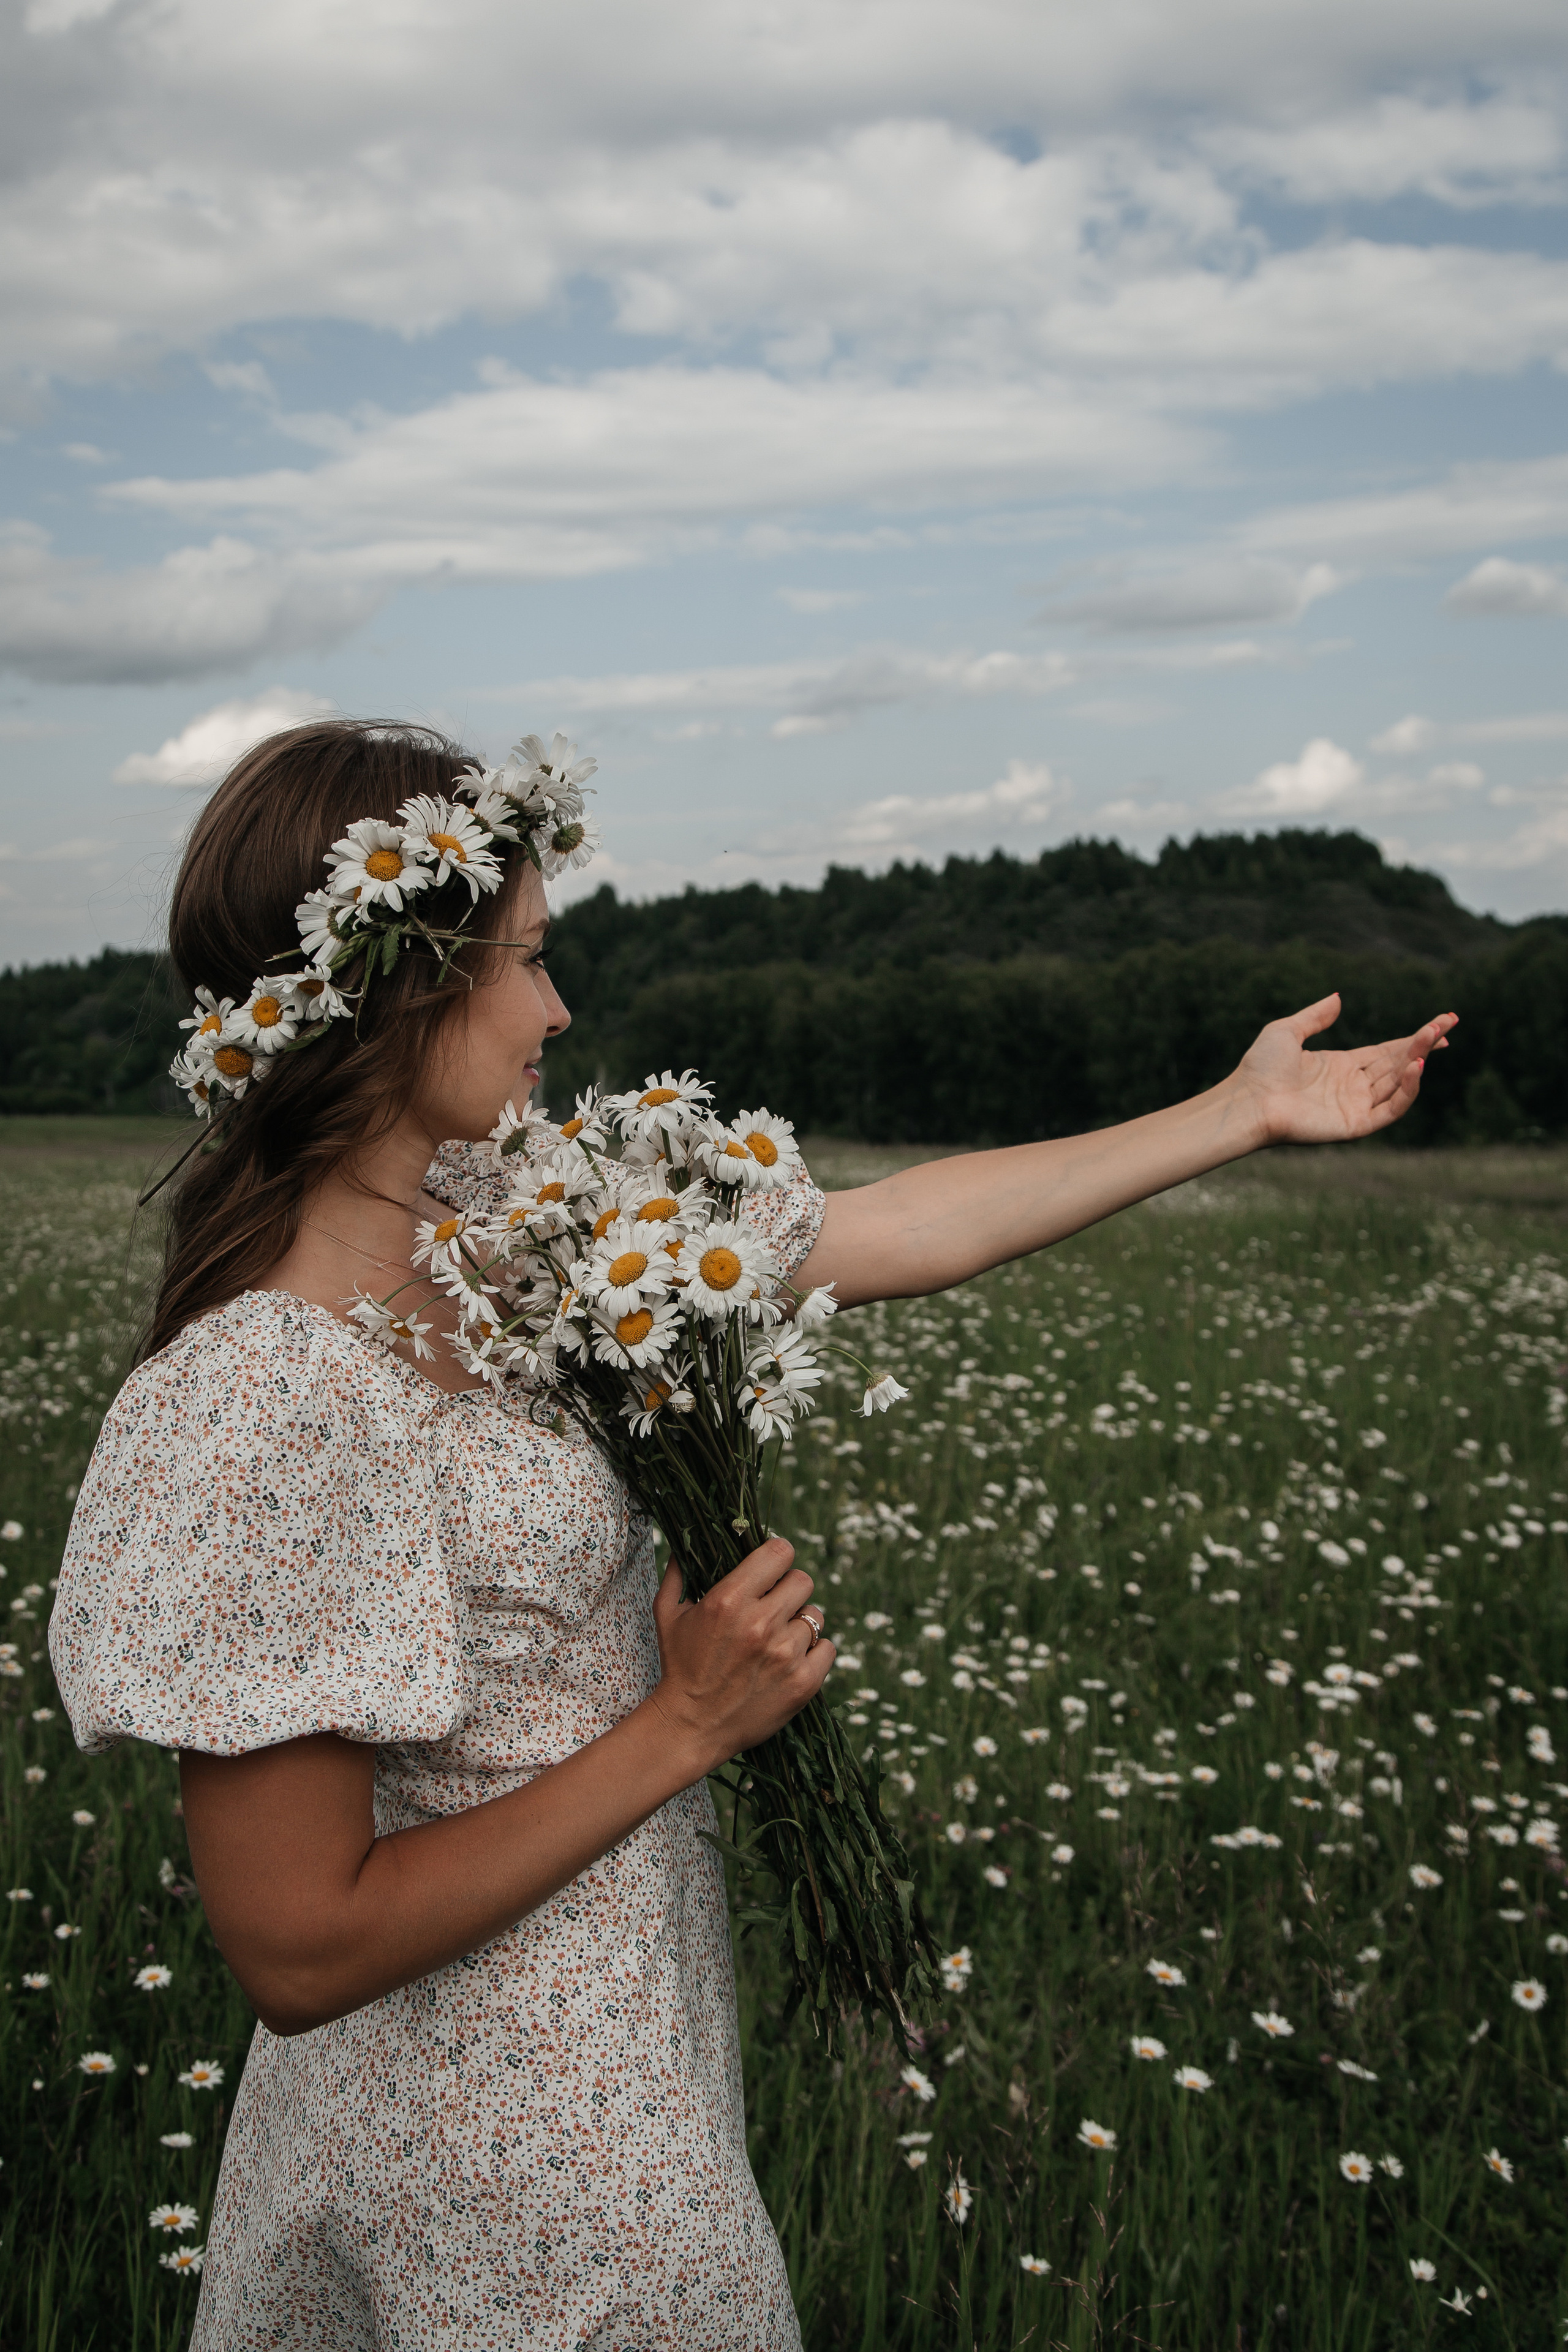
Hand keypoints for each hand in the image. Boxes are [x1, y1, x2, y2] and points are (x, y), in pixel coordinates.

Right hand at [648, 1538, 834, 1773]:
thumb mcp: (668, 1615)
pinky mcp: (803, 1682)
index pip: (780, 1552)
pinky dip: (814, 1652)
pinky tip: (792, 1660)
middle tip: (775, 1607)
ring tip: (778, 1639)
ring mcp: (785, 1654)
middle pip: (803, 1581)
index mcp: (730, 1599)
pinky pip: (828, 1648)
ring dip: (799, 1624)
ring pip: (815, 1617)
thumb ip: (677, 1573)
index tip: (773, 1569)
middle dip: (789, 1590)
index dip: (778, 1557)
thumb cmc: (679, 1667)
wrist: (690, 1727)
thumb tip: (684, 1545)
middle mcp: (761, 1623)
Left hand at [1236, 992, 1457, 1147]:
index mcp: (1342, 1066)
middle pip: (1399, 1062)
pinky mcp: (1356, 1125)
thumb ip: (1315, 1016)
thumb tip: (1339, 998)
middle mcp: (1353, 1086)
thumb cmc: (1260, 1068)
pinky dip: (1407, 1091)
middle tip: (1449, 1024)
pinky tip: (1416, 1067)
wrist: (1248, 1101)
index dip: (1415, 1038)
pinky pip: (1390, 1109)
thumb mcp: (1286, 1031)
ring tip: (1432, 1038)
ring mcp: (1356, 1106)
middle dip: (1424, 1043)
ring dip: (1418, 1060)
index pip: (1388, 1050)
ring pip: (1398, 1082)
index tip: (1443, 1022)